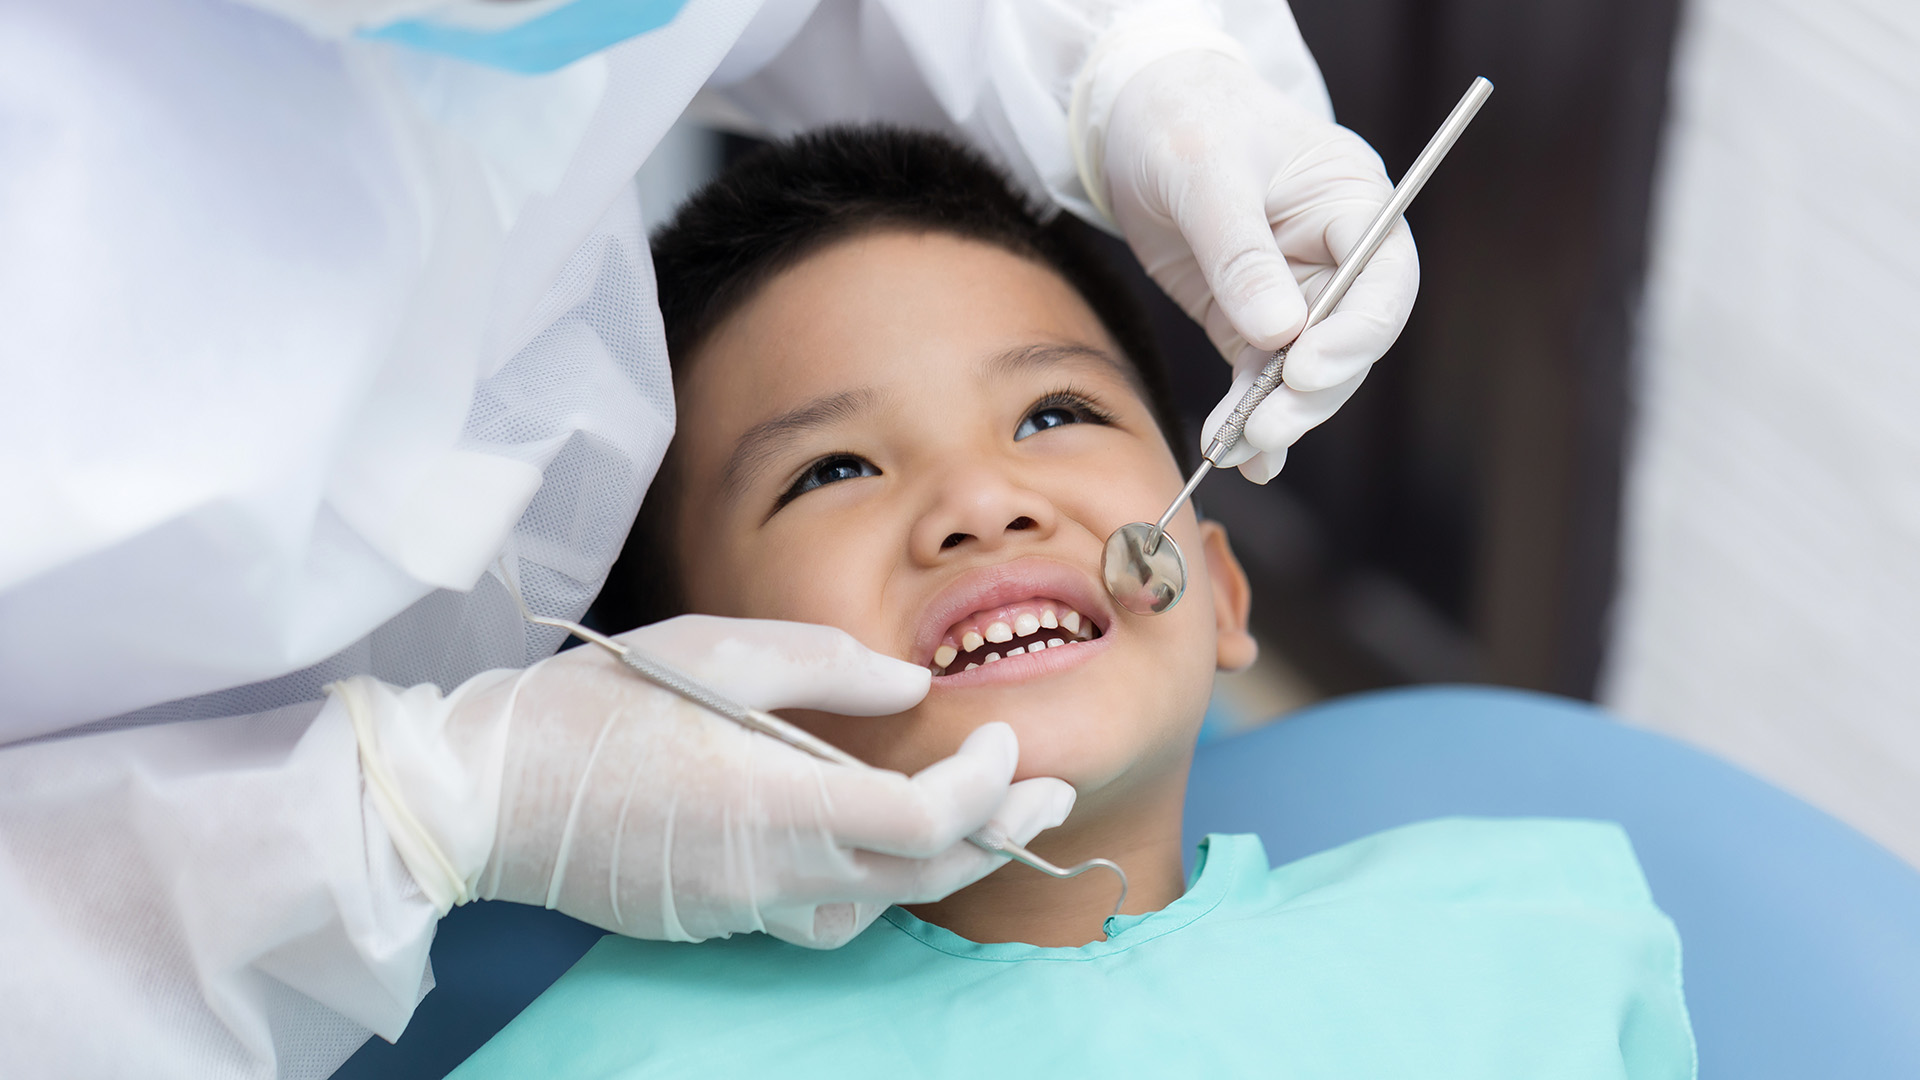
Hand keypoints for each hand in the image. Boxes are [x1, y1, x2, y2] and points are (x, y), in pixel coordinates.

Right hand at [456, 616, 1071, 947]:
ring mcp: (742, 906)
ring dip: (942, 865)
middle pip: (922, 876)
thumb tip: (913, 690)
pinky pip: (821, 914)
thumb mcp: (715, 651)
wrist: (484, 795)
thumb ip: (828, 669)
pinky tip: (878, 843)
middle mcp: (771, 873)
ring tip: (983, 815)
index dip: (986, 786)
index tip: (1007, 738)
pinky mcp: (715, 916)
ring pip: (877, 906)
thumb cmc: (594, 708)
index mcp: (777, 802)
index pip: (924, 823)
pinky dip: (872, 882)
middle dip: (1002, 832)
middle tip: (1051, 790)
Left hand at [1100, 50, 1418, 481]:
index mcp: (1352, 202)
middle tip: (1266, 428)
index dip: (1356, 333)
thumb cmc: (1183, 121)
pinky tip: (1235, 453)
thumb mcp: (1205, 173)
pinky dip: (1248, 417)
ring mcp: (1295, 294)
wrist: (1136, 120)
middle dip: (1310, 391)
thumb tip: (1279, 334)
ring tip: (1235, 449)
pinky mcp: (1249, 322)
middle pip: (1349, 341)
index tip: (1306, 368)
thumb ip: (1241, 253)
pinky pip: (1260, 378)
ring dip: (1275, 415)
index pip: (1383, 280)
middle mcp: (1336, 256)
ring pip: (1304, 372)